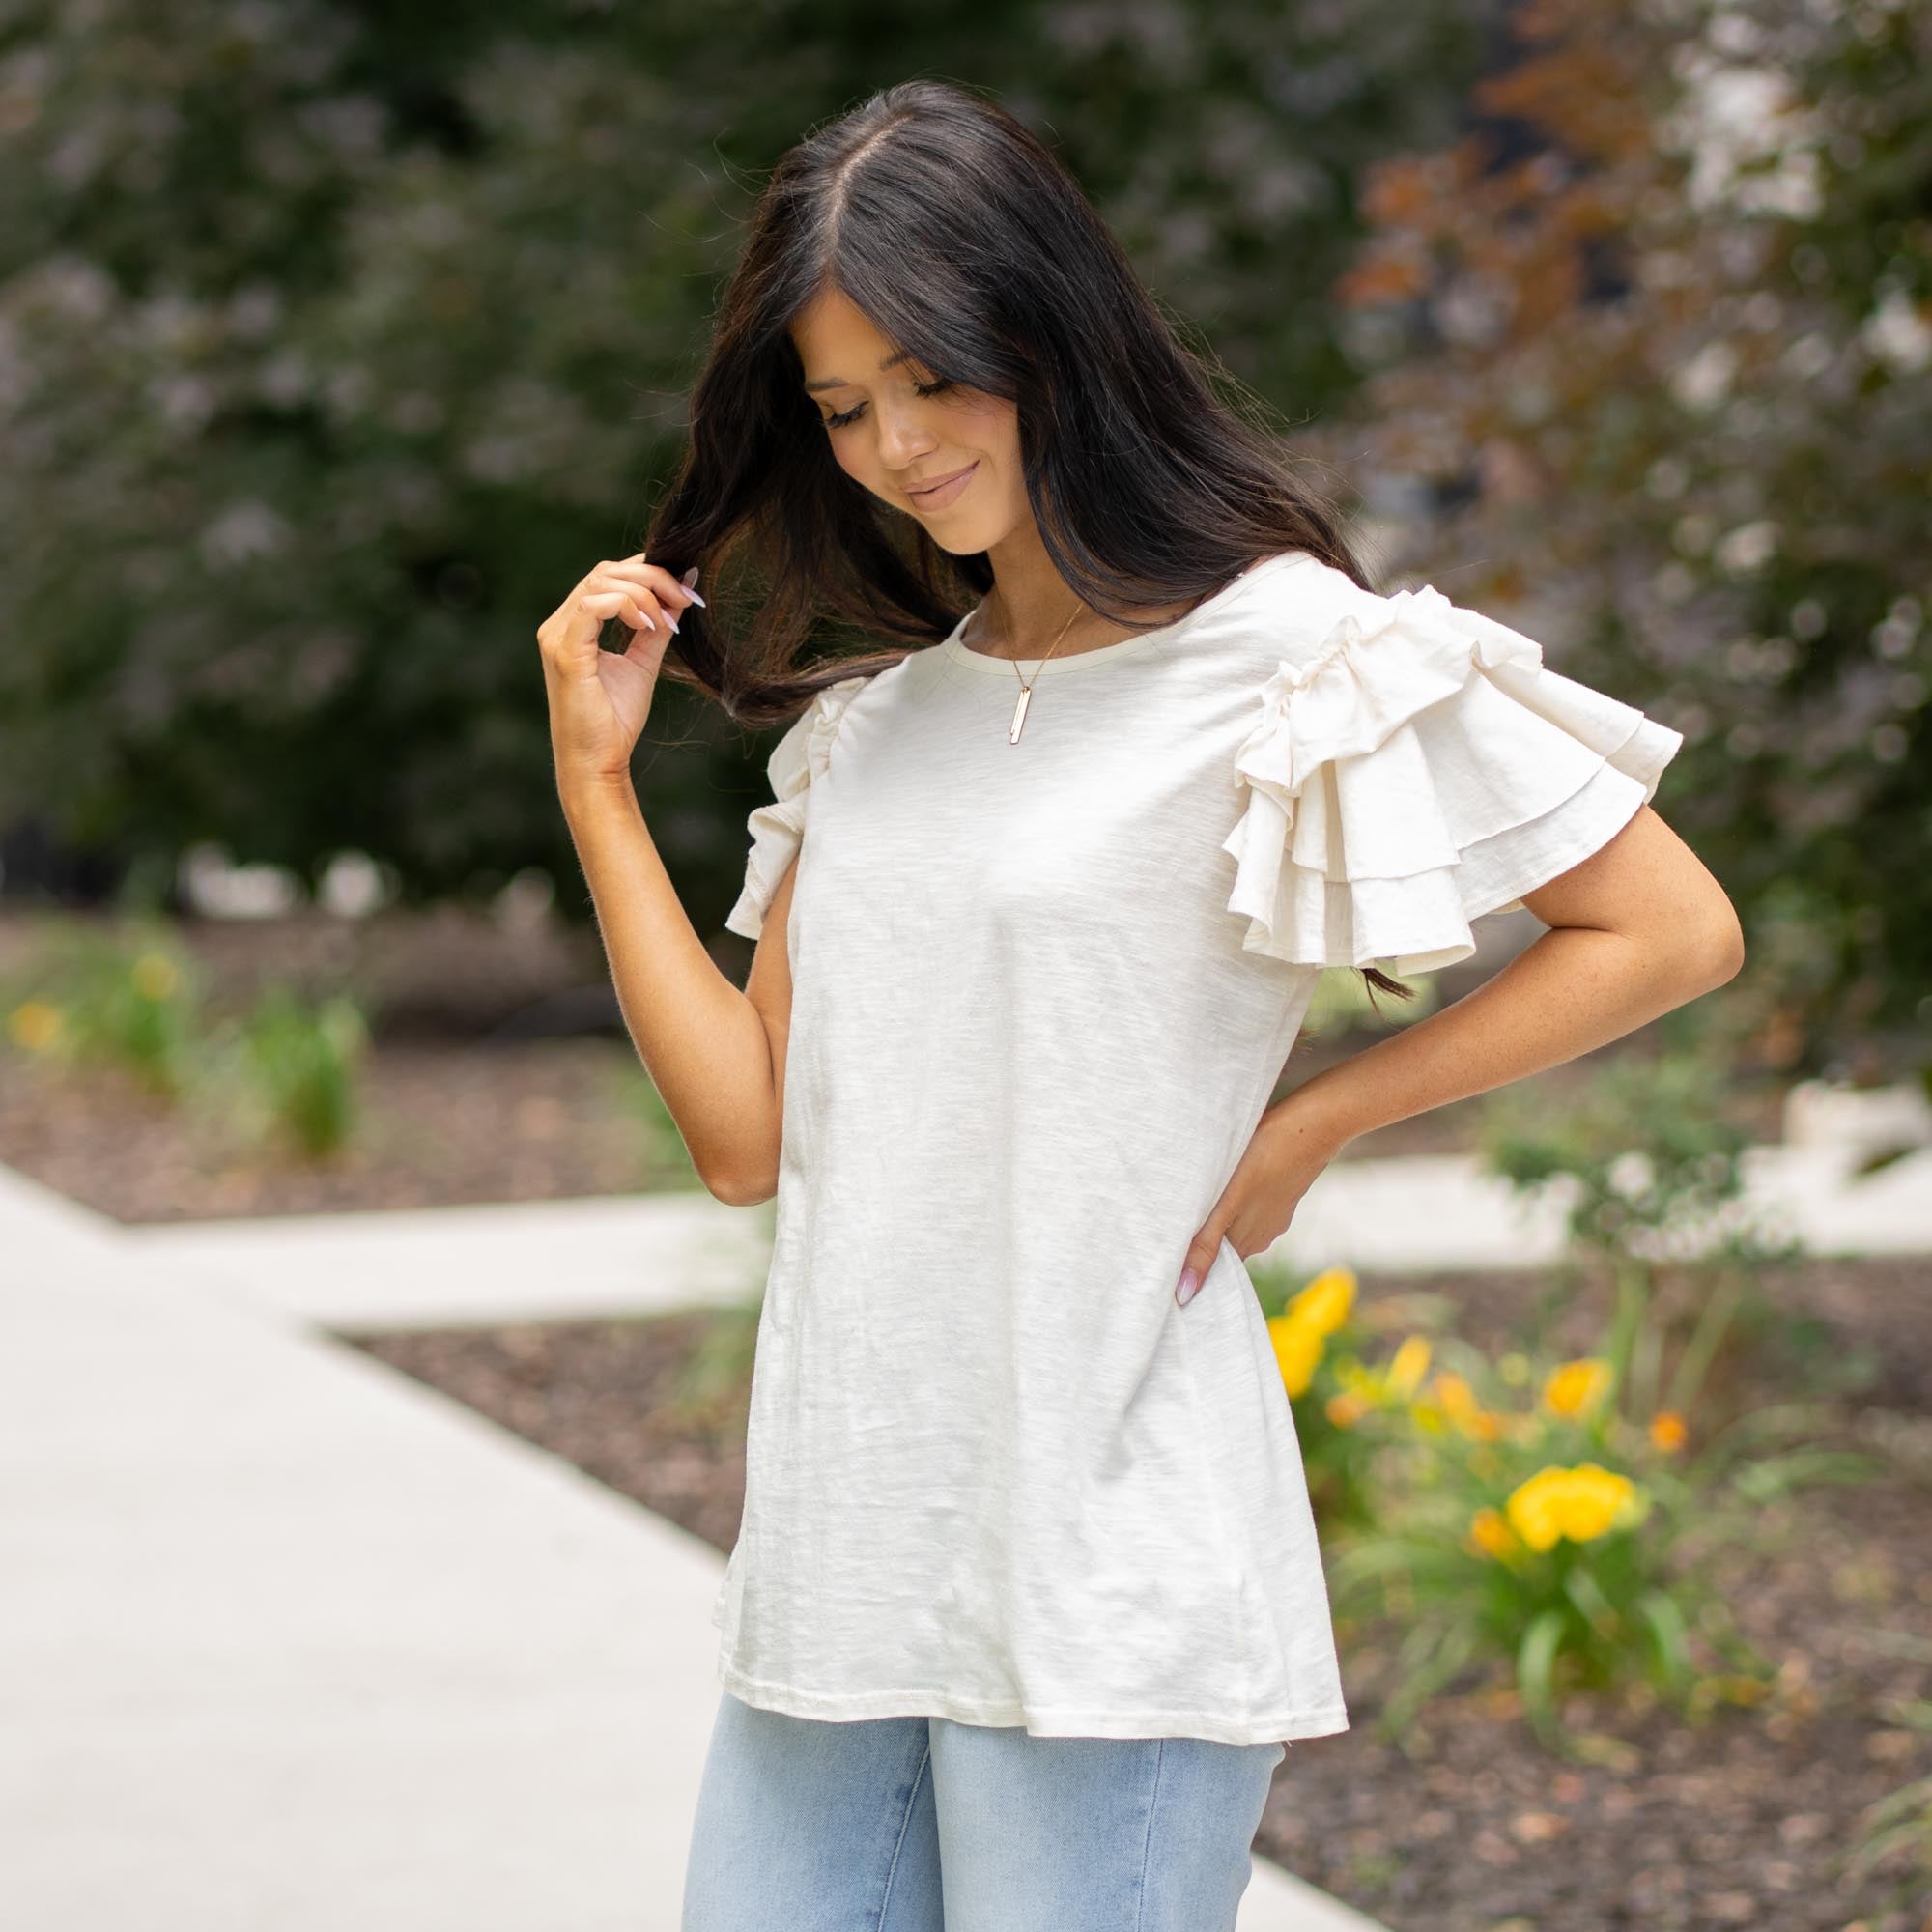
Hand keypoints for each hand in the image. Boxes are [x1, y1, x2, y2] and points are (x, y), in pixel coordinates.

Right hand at [536, 551, 704, 790]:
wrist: (598, 761)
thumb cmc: (615, 720)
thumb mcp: (643, 663)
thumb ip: (658, 626)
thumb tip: (683, 590)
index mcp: (574, 624)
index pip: (608, 575)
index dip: (649, 572)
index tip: (687, 593)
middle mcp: (559, 624)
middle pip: (606, 571)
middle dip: (653, 577)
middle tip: (687, 600)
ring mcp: (557, 635)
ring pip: (601, 581)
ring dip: (646, 593)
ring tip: (669, 621)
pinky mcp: (564, 651)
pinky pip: (593, 605)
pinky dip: (628, 606)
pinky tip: (650, 627)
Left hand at [1173, 1087, 1352, 1305]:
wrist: (1312, 1127)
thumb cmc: (1264, 1160)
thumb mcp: (1226, 1204)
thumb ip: (1204, 1246)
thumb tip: (1184, 1295)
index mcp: (1245, 1244)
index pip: (1212, 1269)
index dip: (1189, 1270)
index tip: (1163, 1269)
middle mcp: (1260, 1236)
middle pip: (1222, 1247)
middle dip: (1197, 1244)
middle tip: (1163, 1234)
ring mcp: (1272, 1214)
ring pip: (1234, 1224)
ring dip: (1214, 1220)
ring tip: (1185, 1206)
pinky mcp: (1278, 1193)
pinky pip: (1248, 1205)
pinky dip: (1231, 1201)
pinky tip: (1221, 1184)